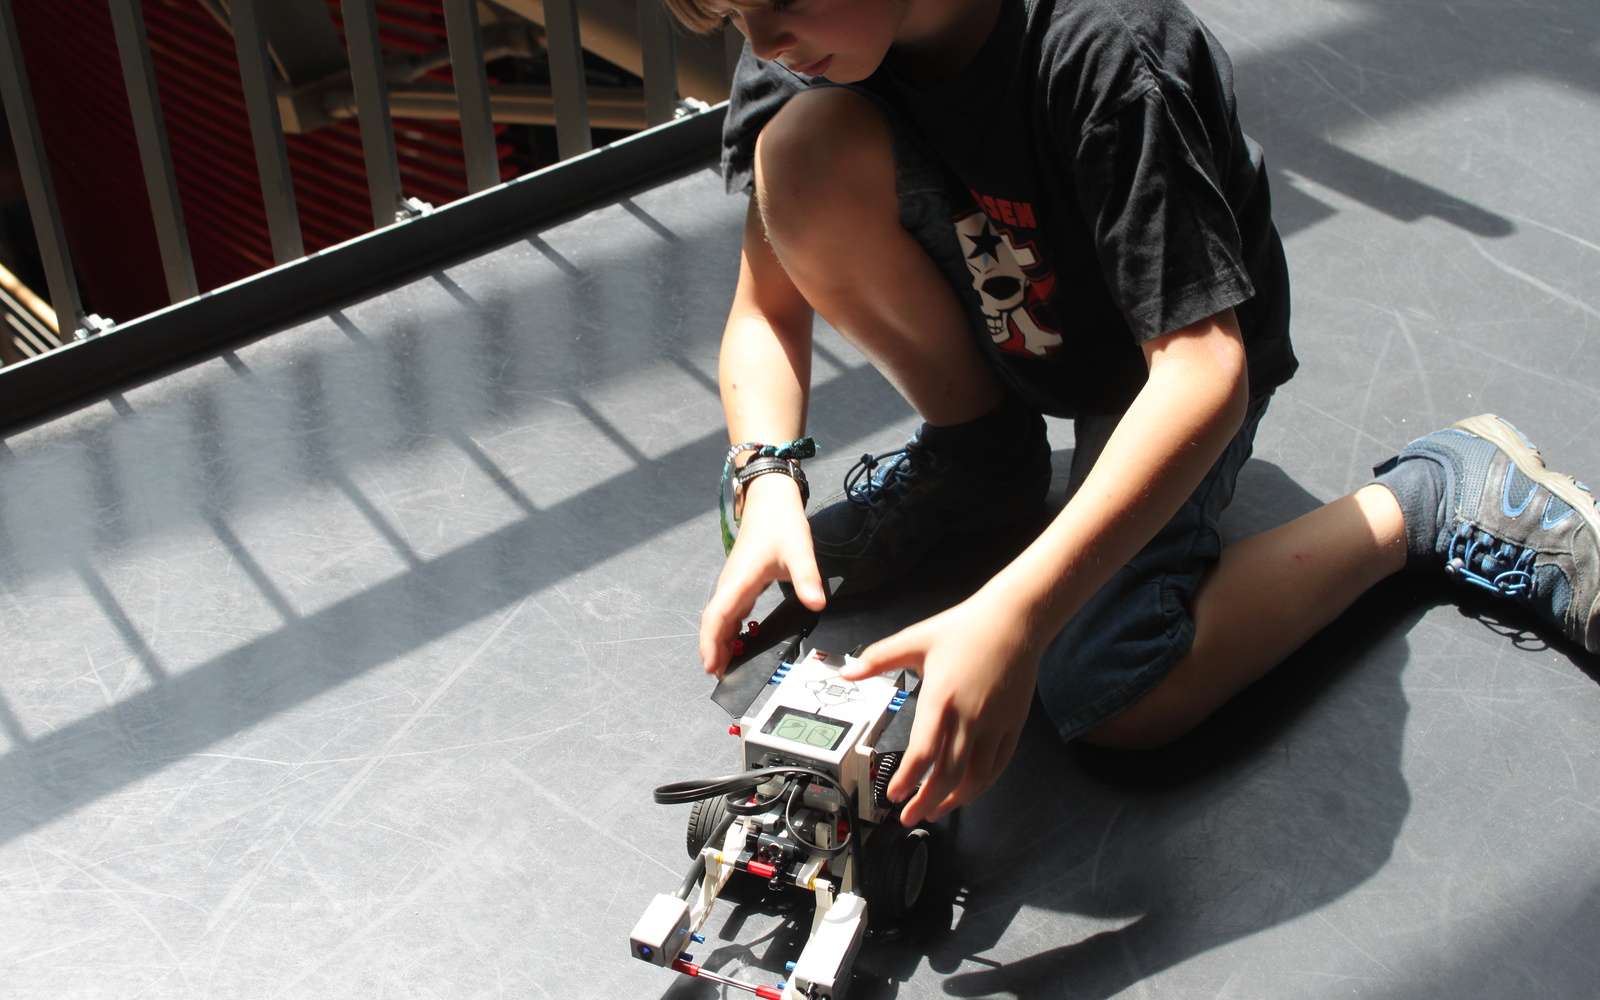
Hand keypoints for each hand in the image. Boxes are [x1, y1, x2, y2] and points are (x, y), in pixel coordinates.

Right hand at [699, 473, 827, 675]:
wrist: (770, 501)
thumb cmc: (781, 523)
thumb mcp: (799, 550)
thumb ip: (807, 579)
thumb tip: (817, 604)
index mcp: (740, 578)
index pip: (718, 615)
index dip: (711, 642)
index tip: (711, 665)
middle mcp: (731, 583)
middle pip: (714, 622)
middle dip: (712, 649)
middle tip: (720, 677)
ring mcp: (733, 584)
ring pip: (720, 618)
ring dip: (719, 641)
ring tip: (726, 667)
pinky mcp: (740, 583)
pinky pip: (729, 612)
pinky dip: (729, 630)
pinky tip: (737, 643)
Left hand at [841, 590, 1038, 826]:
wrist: (1015, 620)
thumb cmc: (965, 627)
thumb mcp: (916, 638)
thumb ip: (878, 658)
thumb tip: (846, 671)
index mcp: (941, 699)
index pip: (922, 753)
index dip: (907, 780)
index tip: (893, 795)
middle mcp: (969, 717)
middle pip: (948, 774)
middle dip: (926, 801)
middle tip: (909, 817)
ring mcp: (994, 724)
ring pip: (975, 777)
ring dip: (954, 800)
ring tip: (936, 811)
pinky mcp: (1012, 725)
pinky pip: (998, 765)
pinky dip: (981, 785)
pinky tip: (967, 792)